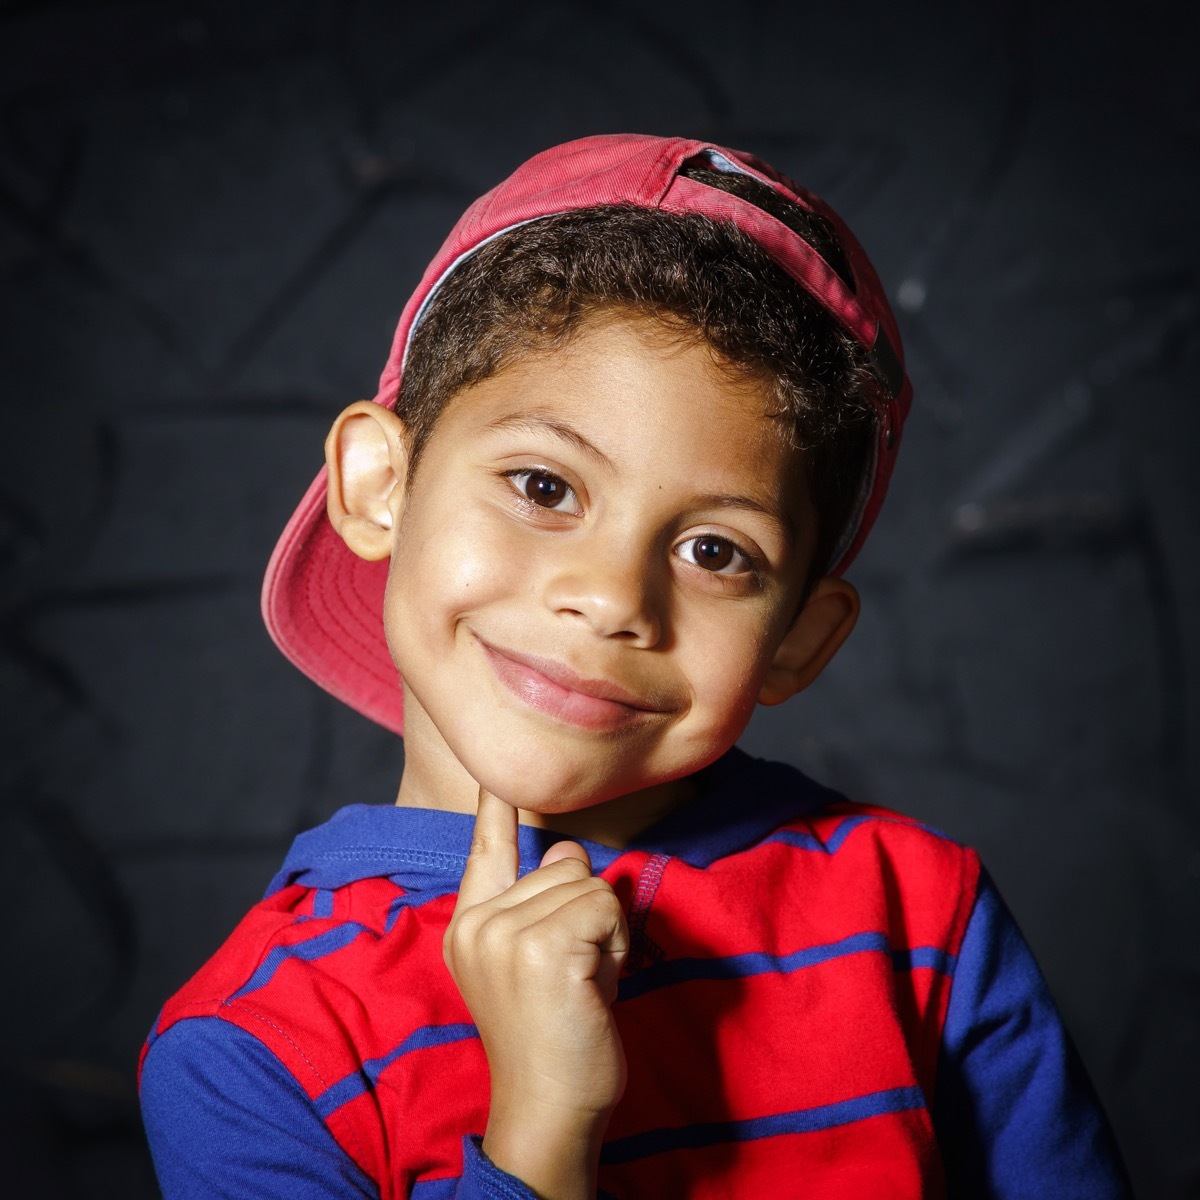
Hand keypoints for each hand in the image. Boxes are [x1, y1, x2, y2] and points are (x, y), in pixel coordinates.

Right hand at [444, 787, 628, 1198]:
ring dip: (605, 932)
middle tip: (574, 973)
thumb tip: (568, 849)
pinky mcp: (543, 946)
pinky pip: (606, 907)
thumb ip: (543, 902)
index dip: (494, 807)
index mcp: (469, 925)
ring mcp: (505, 934)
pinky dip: (615, 944)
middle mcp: (478, 923)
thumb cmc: (552, 1033)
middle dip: (588, 912)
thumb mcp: (536, 960)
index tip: (492, 770)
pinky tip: (594, 987)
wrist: (550, 1106)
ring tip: (583, 982)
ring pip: (590, 884)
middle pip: (565, 864)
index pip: (484, 850)